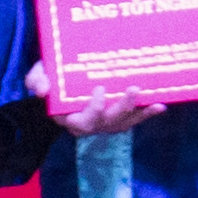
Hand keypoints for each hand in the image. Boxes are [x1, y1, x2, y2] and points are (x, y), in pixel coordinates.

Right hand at [28, 56, 161, 142]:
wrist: (64, 78)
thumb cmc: (53, 76)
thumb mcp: (40, 74)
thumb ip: (37, 79)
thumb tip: (42, 90)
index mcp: (68, 116)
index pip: (81, 121)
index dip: (93, 109)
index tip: (100, 89)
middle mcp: (89, 124)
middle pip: (107, 122)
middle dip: (122, 108)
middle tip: (132, 88)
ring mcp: (106, 122)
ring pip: (123, 122)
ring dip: (137, 110)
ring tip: (149, 95)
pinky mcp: (119, 117)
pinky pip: (134, 118)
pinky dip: (146, 113)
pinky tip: (160, 104)